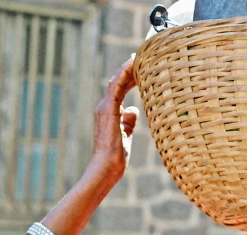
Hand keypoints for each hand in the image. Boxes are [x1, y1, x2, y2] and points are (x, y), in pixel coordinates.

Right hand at [91, 56, 139, 177]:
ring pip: (116, 80)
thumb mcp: (126, 134)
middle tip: (142, 56)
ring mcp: (105, 107)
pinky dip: (124, 74)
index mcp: (109, 112)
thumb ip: (128, 121)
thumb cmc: (116, 156)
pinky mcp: (108, 110)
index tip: (140, 67)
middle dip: (130, 69)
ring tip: (139, 56)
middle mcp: (105, 107)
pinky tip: (133, 64)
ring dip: (128, 68)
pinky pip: (116, 86)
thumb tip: (134, 110)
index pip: (120, 89)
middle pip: (118, 82)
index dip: (130, 77)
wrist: (106, 166)